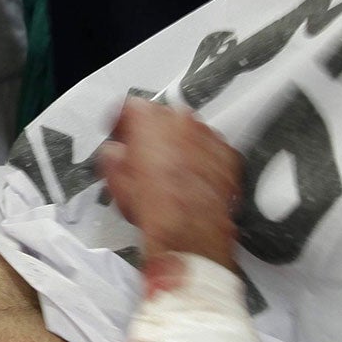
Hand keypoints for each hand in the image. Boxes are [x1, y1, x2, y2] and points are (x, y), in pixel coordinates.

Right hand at [97, 100, 241, 269]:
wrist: (191, 234)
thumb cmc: (159, 210)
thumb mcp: (118, 181)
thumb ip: (114, 157)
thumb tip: (115, 156)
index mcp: (149, 121)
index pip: (130, 108)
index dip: (121, 124)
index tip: (120, 134)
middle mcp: (181, 121)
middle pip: (162, 117)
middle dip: (153, 135)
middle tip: (145, 158)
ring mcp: (208, 136)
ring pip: (189, 133)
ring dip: (179, 147)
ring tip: (170, 174)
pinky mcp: (228, 155)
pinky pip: (211, 150)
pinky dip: (202, 160)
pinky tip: (191, 181)